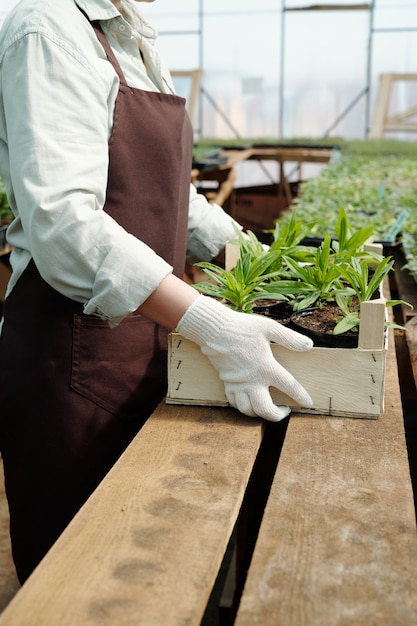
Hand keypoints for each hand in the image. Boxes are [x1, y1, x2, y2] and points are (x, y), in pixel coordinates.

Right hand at [177, 295, 313, 421]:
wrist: (214, 329)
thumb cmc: (242, 327)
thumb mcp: (269, 328)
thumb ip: (290, 338)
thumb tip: (308, 345)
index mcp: (266, 367)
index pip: (289, 386)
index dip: (301, 396)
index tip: (308, 403)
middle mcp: (252, 380)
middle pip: (265, 409)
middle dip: (277, 416)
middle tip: (285, 411)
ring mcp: (238, 384)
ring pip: (248, 410)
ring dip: (259, 414)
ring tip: (268, 408)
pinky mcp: (227, 383)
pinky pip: (234, 403)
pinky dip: (243, 407)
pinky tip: (249, 402)